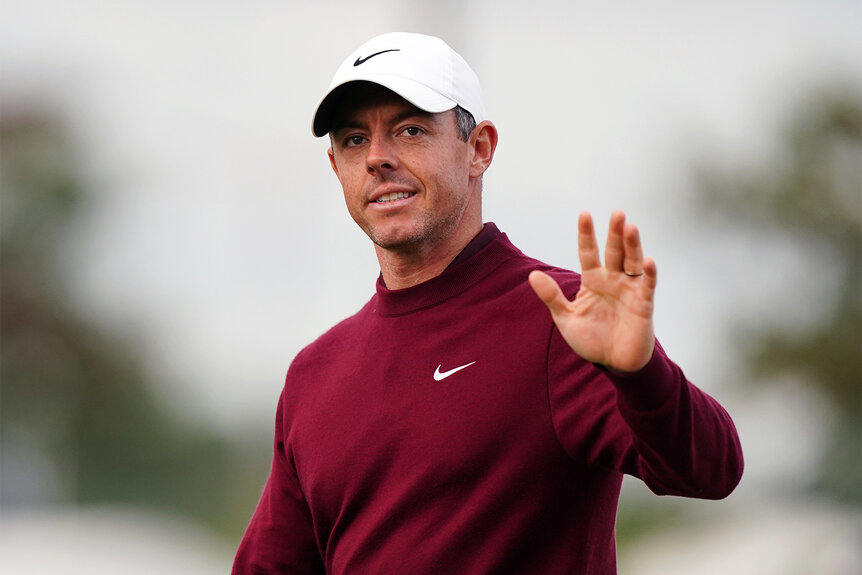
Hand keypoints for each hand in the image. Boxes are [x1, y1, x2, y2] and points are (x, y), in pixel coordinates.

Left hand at [528, 211, 656, 372]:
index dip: (587, 235)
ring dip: (633, 246)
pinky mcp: (643, 305)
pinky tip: (648, 261)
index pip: (589, 253)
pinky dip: (649, 274)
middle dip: (615, 233)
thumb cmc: (591, 339)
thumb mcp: (566, 318)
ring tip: (630, 227)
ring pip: (632, 263)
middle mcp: (613, 281)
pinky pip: (647, 286)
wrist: (612, 363)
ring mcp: (629, 291)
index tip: (584, 214)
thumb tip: (533, 275)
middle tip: (617, 213)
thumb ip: (552, 296)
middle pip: (614, 252)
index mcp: (593, 281)